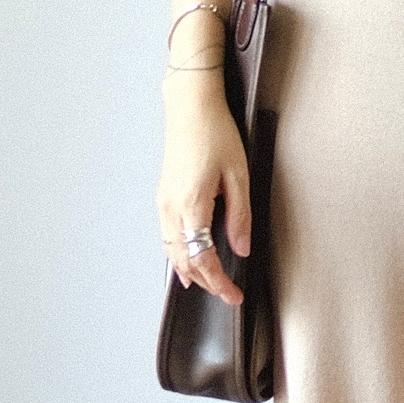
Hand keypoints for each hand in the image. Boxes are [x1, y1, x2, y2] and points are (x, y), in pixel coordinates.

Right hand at [158, 73, 249, 303]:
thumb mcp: (239, 175)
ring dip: (190, 271)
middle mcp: (171, 208)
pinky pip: (166, 237)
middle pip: (185, 260)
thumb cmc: (215, 133)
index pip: (204, 259)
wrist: (190, 107)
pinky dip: (177, 254)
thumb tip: (241, 249)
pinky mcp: (162, 196)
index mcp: (192, 205)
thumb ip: (239, 217)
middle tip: (226, 293)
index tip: (234, 294)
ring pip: (171, 251)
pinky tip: (186, 259)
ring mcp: (162, 203)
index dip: (219, 282)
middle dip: (206, 282)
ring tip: (207, 284)